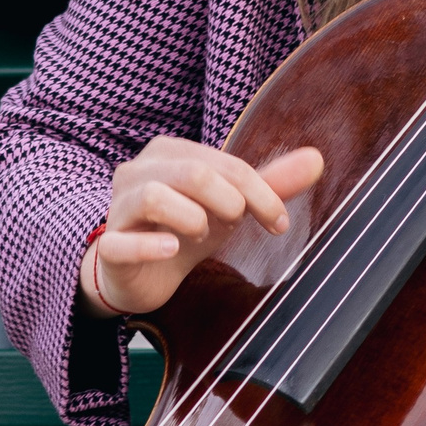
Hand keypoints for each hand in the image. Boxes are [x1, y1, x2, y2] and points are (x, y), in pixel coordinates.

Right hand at [80, 136, 325, 318]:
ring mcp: (118, 208)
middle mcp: (138, 171)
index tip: (280, 223)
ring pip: (153, 195)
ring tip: (203, 234)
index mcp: (170, 153)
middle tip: (238, 224)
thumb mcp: (229, 206)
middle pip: (192, 172)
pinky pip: (122, 242)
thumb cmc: (184, 229)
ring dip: (192, 217)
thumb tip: (317, 158)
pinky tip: (173, 249)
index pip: (224, 163)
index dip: (260, 192)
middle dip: (230, 200)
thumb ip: (269, 183)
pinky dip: (151, 244)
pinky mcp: (108, 247)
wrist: (137, 273)